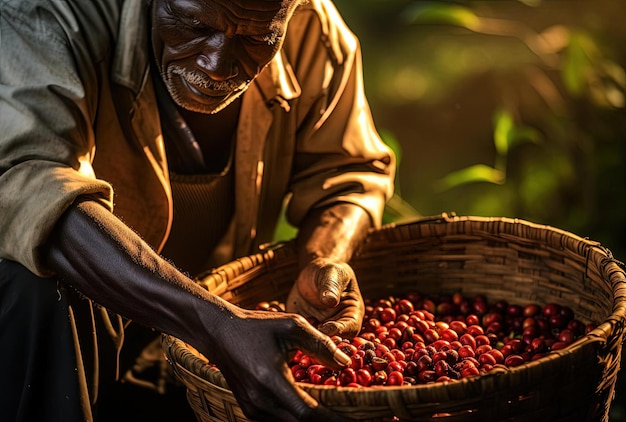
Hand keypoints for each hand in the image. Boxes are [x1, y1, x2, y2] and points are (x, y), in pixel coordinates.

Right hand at [202, 307, 353, 421]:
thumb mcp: (292, 326)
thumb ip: (321, 344)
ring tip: (339, 413)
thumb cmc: (257, 325)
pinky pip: (280, 421)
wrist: (219, 332)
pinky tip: (316, 409)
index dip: (335, 420)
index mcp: (271, 381)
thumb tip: (346, 362)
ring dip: (315, 420)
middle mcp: (260, 402)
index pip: (309, 414)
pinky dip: (299, 418)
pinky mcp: (251, 410)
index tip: (359, 418)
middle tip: (357, 417)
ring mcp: (253, 410)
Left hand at [285, 257, 364, 338]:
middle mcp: (339, 325)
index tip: (325, 327)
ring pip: (317, 344)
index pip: (351, 327)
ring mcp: (322, 329)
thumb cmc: (328, 271)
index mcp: (352, 313)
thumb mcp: (331, 274)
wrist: (313, 274)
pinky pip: (301, 339)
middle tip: (309, 336)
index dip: (340, 330)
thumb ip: (331, 286)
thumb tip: (330, 301)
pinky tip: (286, 327)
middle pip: (335, 340)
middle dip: (322, 341)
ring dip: (307, 342)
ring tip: (296, 332)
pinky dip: (294, 337)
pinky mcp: (306, 330)